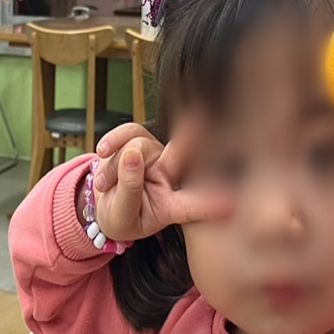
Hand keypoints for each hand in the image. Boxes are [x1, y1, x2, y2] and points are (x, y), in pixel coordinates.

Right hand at [88, 117, 232, 242]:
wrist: (102, 204)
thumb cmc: (118, 216)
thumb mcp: (120, 216)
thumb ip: (128, 190)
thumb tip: (131, 155)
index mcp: (171, 206)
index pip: (192, 206)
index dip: (209, 204)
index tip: (230, 204)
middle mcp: (169, 177)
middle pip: (181, 155)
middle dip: (192, 136)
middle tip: (202, 117)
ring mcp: (156, 156)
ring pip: (138, 147)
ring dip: (115, 165)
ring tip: (105, 185)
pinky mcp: (140, 140)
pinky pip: (127, 132)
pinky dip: (111, 142)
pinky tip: (103, 153)